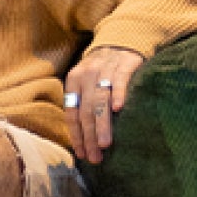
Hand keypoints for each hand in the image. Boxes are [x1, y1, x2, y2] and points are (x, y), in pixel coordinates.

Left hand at [63, 45, 144, 163]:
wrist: (121, 40)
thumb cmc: (102, 70)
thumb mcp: (86, 83)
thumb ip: (82, 104)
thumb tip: (82, 138)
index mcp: (73, 82)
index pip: (72, 113)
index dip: (76, 135)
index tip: (82, 154)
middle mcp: (86, 75)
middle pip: (85, 111)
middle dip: (89, 137)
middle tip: (95, 157)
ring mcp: (104, 69)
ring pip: (100, 100)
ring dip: (102, 124)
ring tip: (105, 144)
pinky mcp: (124, 64)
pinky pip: (120, 81)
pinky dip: (118, 94)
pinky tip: (118, 109)